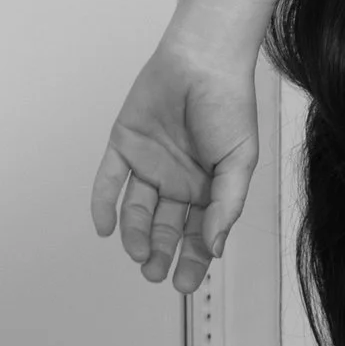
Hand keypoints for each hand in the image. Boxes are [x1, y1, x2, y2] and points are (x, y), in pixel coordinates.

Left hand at [91, 37, 260, 294]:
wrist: (202, 63)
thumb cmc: (230, 107)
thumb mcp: (240, 164)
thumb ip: (226, 206)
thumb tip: (215, 246)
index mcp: (210, 190)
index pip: (199, 235)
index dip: (193, 260)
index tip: (184, 283)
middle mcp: (179, 182)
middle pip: (166, 228)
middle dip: (161, 253)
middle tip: (155, 273)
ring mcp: (150, 165)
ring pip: (138, 209)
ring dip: (136, 233)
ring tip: (138, 253)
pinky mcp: (124, 146)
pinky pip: (109, 180)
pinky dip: (104, 203)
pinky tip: (105, 227)